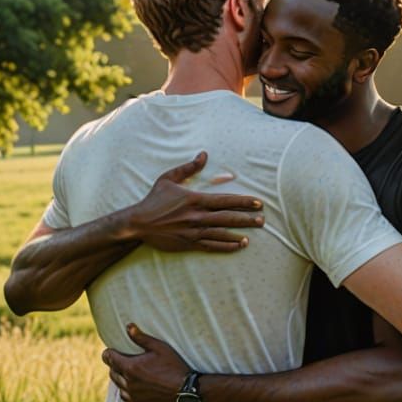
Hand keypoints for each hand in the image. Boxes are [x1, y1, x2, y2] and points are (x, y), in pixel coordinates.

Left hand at [101, 324, 191, 401]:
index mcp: (130, 367)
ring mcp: (132, 398)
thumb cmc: (174, 367)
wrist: (187, 392)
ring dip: (123, 383)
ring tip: (134, 378)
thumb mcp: (160, 348)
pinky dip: (131, 398)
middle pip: (112, 374)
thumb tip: (128, 326)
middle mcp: (128, 384)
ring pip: (120, 389)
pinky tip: (139, 393)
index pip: (109, 358)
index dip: (108, 354)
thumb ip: (141, 338)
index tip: (110, 352)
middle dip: (116, 367)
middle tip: (125, 364)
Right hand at [126, 152, 263, 252]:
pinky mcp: (189, 243)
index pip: (225, 200)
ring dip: (239, 233)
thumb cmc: (153, 200)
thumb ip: (188, 168)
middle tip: (262, 219)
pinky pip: (212, 245)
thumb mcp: (168, 178)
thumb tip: (203, 155)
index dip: (243, 202)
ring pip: (222, 232)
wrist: (138, 223)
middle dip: (247, 218)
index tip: (258, 202)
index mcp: (195, 199)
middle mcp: (197, 216)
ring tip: (254, 233)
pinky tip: (239, 246)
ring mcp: (194, 231)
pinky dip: (226, 246)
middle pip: (228, 217)